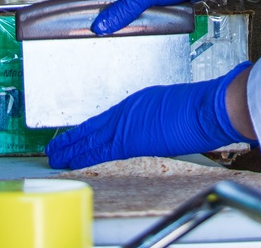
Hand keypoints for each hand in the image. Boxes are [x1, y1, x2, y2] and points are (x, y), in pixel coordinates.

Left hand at [45, 62, 252, 169]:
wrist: (205, 107)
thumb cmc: (198, 107)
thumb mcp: (173, 107)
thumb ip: (158, 119)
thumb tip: (156, 129)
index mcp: (138, 103)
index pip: (107, 119)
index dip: (90, 129)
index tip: (77, 135)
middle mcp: (128, 111)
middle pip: (94, 127)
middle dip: (74, 139)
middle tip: (56, 147)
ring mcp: (127, 123)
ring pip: (91, 138)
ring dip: (72, 147)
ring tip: (55, 154)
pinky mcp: (129, 138)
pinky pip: (99, 149)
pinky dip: (82, 154)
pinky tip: (70, 158)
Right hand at [84, 0, 249, 33]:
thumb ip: (121, 11)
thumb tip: (98, 27)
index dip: (86, 15)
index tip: (85, 35)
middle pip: (104, 5)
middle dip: (106, 22)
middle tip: (106, 42)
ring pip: (122, 10)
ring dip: (124, 22)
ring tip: (124, 39)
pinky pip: (137, 10)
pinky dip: (138, 20)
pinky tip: (140, 31)